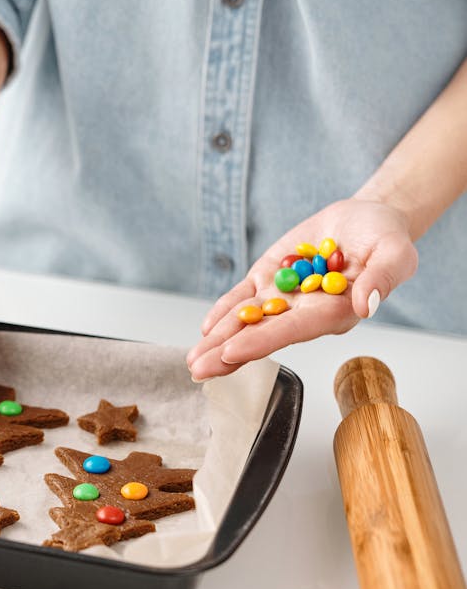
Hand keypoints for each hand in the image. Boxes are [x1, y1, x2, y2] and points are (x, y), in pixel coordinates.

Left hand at [187, 197, 417, 379]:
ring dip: (218, 339)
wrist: (367, 219)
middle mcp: (304, 311)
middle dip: (228, 353)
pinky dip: (225, 309)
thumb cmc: (386, 240)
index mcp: (332, 313)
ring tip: (192, 360)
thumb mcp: (396, 252)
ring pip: (247, 320)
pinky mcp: (271, 276)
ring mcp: (284, 296)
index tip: (232, 352)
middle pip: (262, 335)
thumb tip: (366, 304)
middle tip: (199, 370)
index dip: (262, 342)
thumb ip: (383, 278)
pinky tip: (206, 327)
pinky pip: (244, 297)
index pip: (292, 331)